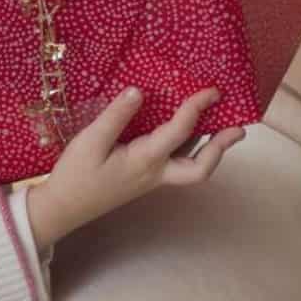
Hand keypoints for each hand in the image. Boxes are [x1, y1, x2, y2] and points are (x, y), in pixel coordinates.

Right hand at [25, 87, 245, 250]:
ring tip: (225, 125)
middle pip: (200, 169)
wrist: (60, 210)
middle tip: (239, 128)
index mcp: (145, 161)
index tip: (212, 90)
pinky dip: (190, 148)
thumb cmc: (74, 176)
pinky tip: (189, 132)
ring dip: (211, 148)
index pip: (180, 131)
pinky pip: (176, 163)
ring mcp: (151, 179)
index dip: (197, 108)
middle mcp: (155, 173)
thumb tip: (139, 91)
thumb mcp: (89, 143)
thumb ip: (115, 117)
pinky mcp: (144, 178)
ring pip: (191, 167)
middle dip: (221, 148)